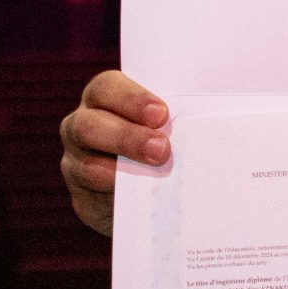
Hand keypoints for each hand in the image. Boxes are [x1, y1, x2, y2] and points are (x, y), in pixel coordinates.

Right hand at [60, 69, 167, 236]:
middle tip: (161, 150)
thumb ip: (178, 115)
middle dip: (126, 138)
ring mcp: (77, 161)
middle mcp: (82, 125)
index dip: (132, 100)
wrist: (152, 187)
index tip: (162, 114)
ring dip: (120, 173)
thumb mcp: (169, 121)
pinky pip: (93, 199)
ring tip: (153, 177)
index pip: (107, 88)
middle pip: (89, 126)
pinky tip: (140, 200)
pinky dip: (116, 199)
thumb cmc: (166, 139)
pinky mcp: (82, 196)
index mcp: (104, 98)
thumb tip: (211, 115)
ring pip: (86, 167)